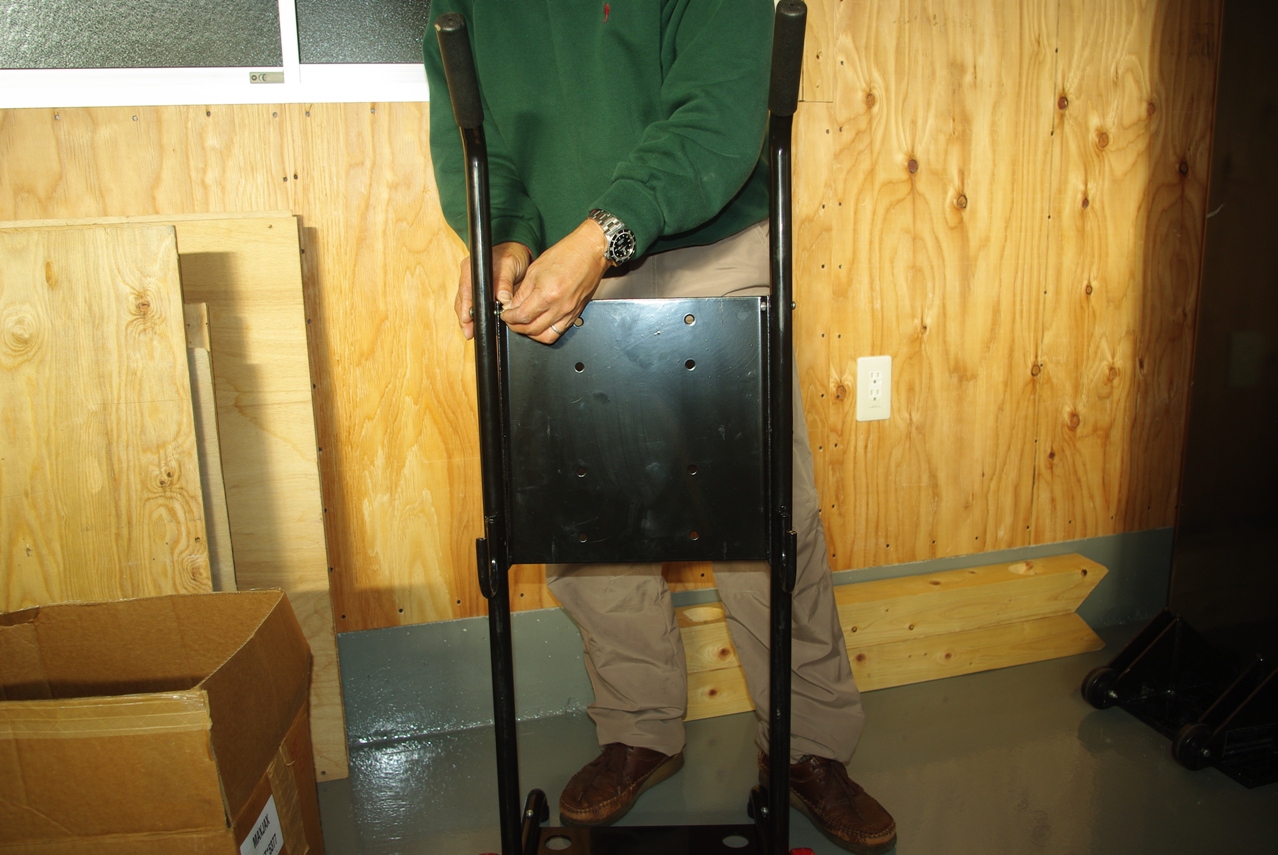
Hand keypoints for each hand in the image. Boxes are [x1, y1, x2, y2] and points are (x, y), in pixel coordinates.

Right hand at [455, 241, 532, 339]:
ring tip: (471, 333)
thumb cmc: (512, 255)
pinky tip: (478, 326)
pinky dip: (476, 316)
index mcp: (472, 268)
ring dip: (468, 320)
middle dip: (464, 319)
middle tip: (469, 333)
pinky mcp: (479, 292)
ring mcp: (472, 285)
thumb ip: (505, 282)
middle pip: (462, 301)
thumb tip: (503, 300)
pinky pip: (474, 306)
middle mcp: (468, 277)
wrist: (516, 251)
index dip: (466, 307)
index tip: (467, 320)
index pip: (466, 291)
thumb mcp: (510, 265)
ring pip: (465, 306)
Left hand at [500, 220, 610, 343]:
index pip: (522, 316)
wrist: (590, 251)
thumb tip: (512, 306)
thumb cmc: (566, 254)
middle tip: (512, 320)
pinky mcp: (577, 313)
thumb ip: (522, 292)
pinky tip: (541, 323)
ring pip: (546, 336)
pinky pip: (559, 331)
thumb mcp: (535, 270)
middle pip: (532, 329)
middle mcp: (560, 307)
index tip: (505, 314)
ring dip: (532, 333)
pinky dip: (547, 331)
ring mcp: (570, 312)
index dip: (509, 318)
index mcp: (547, 294)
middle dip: (517, 327)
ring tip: (525, 324)